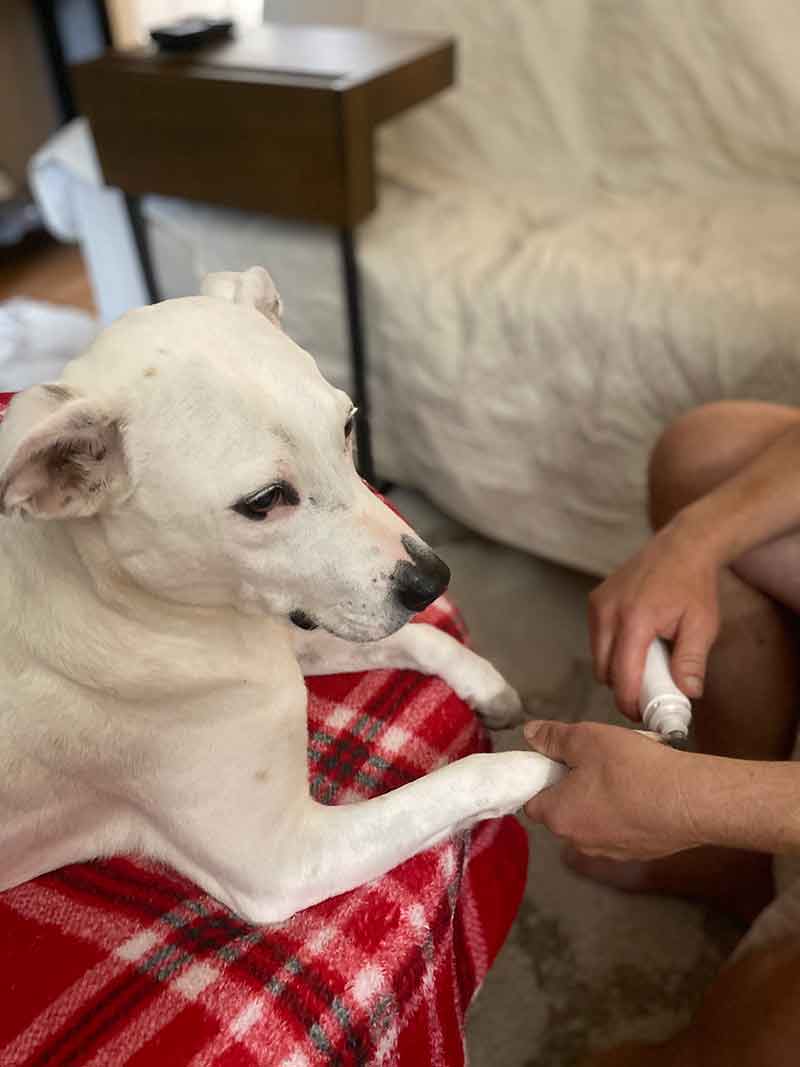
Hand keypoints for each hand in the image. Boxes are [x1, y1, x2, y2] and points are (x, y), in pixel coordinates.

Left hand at [522, 720, 702, 859]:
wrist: (691, 800)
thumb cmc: (633, 769)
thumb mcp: (585, 738)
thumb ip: (552, 737)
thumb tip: (529, 735)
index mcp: (558, 816)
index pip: (532, 801)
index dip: (542, 777)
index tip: (560, 760)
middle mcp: (579, 842)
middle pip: (562, 811)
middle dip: (571, 786)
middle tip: (594, 761)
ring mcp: (610, 852)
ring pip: (592, 820)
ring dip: (599, 799)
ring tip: (623, 773)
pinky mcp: (638, 853)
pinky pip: (620, 829)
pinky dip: (625, 812)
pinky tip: (643, 791)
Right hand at [589, 518, 720, 717]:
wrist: (681, 548)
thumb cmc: (693, 585)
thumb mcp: (702, 625)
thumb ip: (692, 662)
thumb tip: (687, 694)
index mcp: (635, 619)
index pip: (622, 675)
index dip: (629, 702)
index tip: (643, 714)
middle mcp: (609, 611)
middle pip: (604, 671)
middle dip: (623, 688)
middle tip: (648, 694)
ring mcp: (598, 605)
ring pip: (597, 656)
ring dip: (616, 669)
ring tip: (645, 666)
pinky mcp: (595, 601)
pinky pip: (597, 639)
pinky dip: (612, 650)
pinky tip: (636, 645)